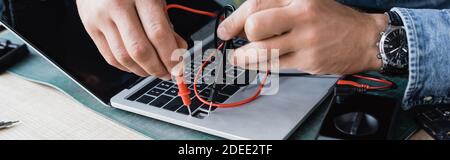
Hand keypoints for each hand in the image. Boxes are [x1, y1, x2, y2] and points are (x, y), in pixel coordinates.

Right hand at [76, 0, 186, 78]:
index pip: (158, 34)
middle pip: (139, 50)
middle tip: (168, 73)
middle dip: (157, 68)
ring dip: (142, 71)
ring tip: (154, 70)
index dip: (170, 56)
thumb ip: (166, 23)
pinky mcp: (89, 27)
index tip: (178, 67)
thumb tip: (177, 51)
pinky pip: (109, 56)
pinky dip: (126, 67)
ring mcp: (100, 17)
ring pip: (123, 57)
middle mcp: (117, 6)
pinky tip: (137, 66)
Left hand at [218, 0, 386, 74]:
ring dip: (244, 57)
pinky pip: (275, 66)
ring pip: (262, 51)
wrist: (365, 38)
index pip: (256, 4)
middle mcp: (301, 15)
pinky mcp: (308, 60)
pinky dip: (261, 66)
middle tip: (238, 41)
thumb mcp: (306, 0)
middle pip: (255, 26)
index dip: (234, 19)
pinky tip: (259, 63)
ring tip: (240, 58)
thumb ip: (276, 7)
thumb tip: (242, 22)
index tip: (225, 30)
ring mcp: (306, 40)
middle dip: (241, 36)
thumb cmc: (332, 19)